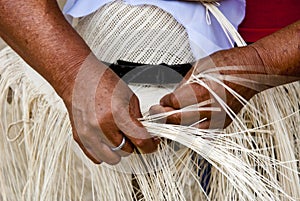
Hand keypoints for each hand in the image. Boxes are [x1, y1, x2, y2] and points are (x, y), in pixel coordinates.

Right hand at [64, 56, 158, 164]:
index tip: (151, 145)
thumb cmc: (101, 83)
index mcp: (116, 113)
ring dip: (119, 151)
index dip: (149, 145)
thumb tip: (146, 134)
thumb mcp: (129, 97)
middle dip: (132, 145)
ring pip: (112, 159)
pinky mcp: (80, 138)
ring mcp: (89, 134)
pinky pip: (97, 158)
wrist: (78, 78)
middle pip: (126, 151)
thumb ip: (137, 119)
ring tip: (118, 138)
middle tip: (131, 135)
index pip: (139, 140)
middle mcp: (101, 126)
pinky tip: (107, 141)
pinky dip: (104, 153)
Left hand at [149, 47, 266, 128]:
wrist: (252, 71)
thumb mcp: (201, 66)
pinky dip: (192, 131)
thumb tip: (173, 95)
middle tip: (157, 113)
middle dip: (163, 117)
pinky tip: (185, 127)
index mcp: (203, 91)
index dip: (164, 103)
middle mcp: (211, 107)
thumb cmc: (230, 64)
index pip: (175, 103)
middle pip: (179, 119)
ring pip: (190, 129)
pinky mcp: (224, 122)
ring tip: (168, 120)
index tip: (160, 102)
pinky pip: (205, 133)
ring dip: (176, 126)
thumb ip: (185, 84)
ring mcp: (219, 117)